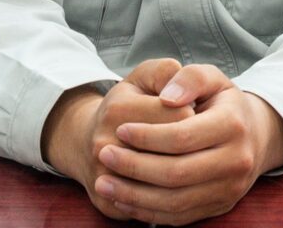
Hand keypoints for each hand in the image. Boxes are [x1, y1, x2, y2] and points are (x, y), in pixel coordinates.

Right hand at [41, 58, 195, 221]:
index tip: (193, 113)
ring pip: (162, 188)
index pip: (179, 118)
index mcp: (118, 109)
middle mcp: (105, 145)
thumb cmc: (127, 104)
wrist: (87, 141)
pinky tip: (173, 186)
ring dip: (182, 176)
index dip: (194, 115)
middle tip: (192, 139)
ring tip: (182, 158)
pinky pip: (148, 210)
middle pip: (172, 154)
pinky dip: (167, 200)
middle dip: (192, 147)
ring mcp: (104, 178)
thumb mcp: (144, 77)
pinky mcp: (107, 205)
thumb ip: (165, 72)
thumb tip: (178, 85)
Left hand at [93, 63, 282, 225]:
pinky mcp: (219, 207)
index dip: (148, 135)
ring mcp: (229, 189)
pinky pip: (179, 217)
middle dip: (135, 167)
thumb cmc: (222, 102)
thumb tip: (166, 97)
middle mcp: (236, 161)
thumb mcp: (211, 77)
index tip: (120, 129)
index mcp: (233, 124)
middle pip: (177, 173)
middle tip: (105, 155)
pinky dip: (147, 211)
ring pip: (175, 201)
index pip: (182, 135)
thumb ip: (189, 77)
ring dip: (134, 195)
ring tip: (104, 181)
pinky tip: (123, 198)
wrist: (253, 135)